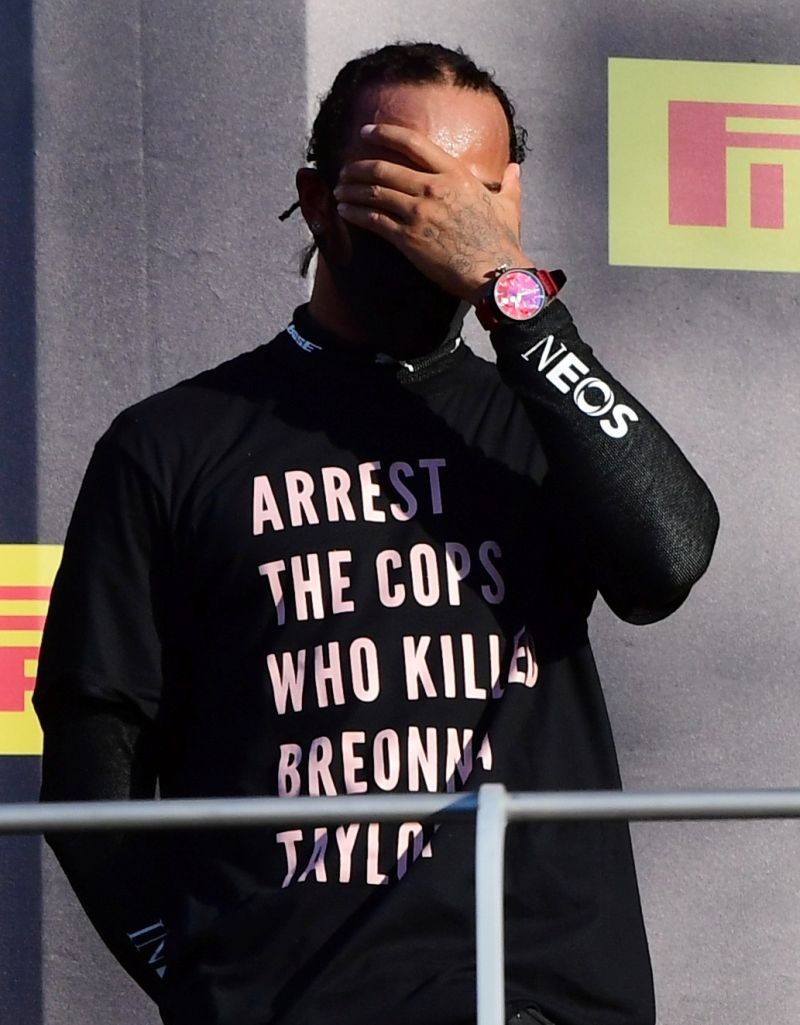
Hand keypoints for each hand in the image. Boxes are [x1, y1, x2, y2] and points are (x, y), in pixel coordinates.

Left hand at [333, 123, 531, 303]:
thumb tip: (516, 170)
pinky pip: (373, 220)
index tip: (366, 131)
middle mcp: (433, 188)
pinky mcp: (408, 239)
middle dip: (358, 166)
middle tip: (346, 170)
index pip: (412, 143)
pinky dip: (354, 213)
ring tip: (339, 191)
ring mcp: (418, 213)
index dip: (384, 133)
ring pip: (374, 193)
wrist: (495, 274)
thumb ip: (509, 184)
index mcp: (455, 174)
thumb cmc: (503, 241)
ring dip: (351, 190)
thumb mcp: (509, 205)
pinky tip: (344, 211)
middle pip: (384, 168)